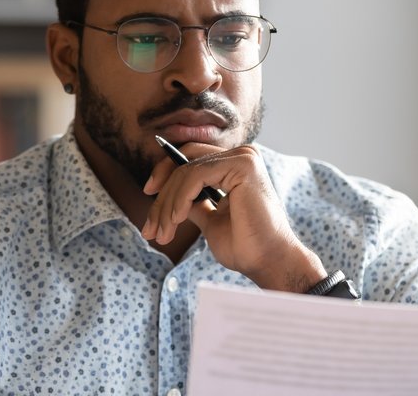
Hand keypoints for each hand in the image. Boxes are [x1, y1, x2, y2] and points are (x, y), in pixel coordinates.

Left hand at [141, 143, 326, 291]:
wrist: (270, 262)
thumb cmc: (246, 246)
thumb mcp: (211, 220)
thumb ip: (195, 203)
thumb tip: (171, 197)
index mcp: (235, 166)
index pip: (190, 159)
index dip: (164, 176)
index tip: (148, 198)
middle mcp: (242, 156)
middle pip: (184, 160)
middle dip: (161, 194)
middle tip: (150, 227)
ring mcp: (243, 157)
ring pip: (185, 171)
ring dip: (167, 205)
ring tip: (162, 233)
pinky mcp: (242, 165)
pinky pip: (194, 175)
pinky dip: (179, 199)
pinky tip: (175, 221)